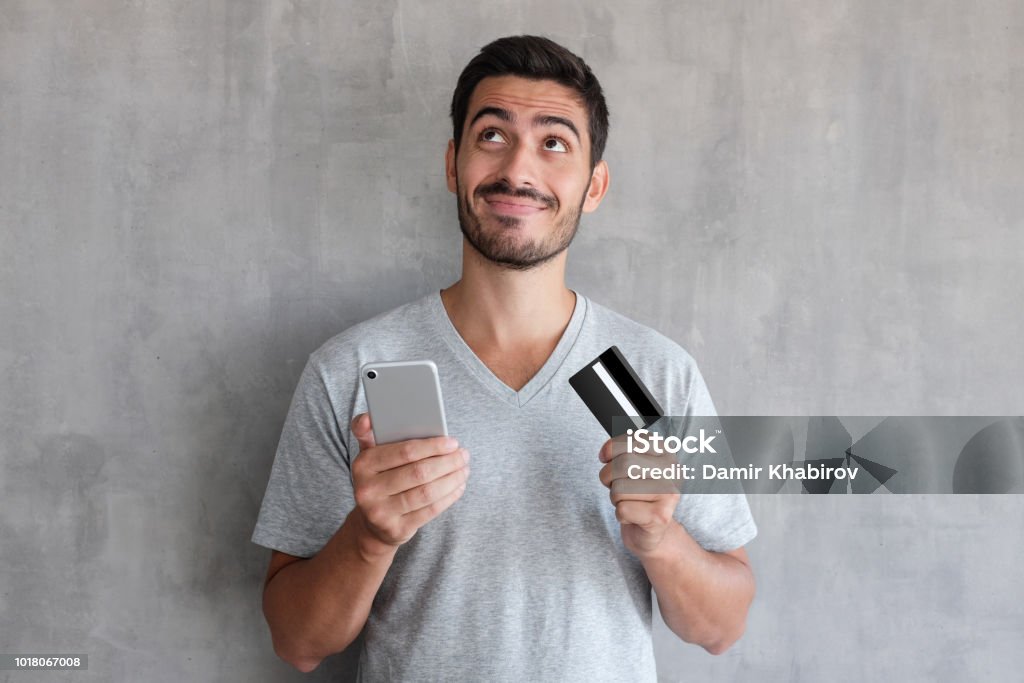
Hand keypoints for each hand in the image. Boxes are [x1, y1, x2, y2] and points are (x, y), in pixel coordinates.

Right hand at [350, 413, 468, 548]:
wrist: (372, 523)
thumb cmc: (379, 479)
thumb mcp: (369, 456)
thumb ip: (367, 433)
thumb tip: (369, 418)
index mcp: (363, 464)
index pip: (405, 452)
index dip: (433, 446)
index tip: (453, 442)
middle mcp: (368, 489)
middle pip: (419, 472)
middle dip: (447, 462)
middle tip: (464, 455)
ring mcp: (380, 512)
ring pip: (427, 492)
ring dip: (452, 479)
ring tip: (464, 469)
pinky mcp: (396, 529)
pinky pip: (429, 511)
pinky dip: (448, 497)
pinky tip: (458, 487)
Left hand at [598, 434, 680, 557]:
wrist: (651, 529)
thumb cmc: (638, 493)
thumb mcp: (631, 465)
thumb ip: (620, 451)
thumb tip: (606, 453)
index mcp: (666, 452)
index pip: (632, 440)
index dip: (611, 449)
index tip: (606, 458)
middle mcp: (672, 470)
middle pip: (624, 464)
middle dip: (609, 476)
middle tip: (615, 485)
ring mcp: (669, 494)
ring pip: (620, 489)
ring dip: (615, 498)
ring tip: (628, 501)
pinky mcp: (661, 516)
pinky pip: (623, 510)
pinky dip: (620, 514)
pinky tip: (633, 515)